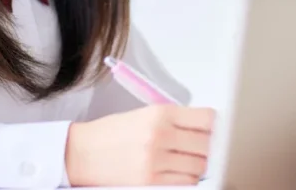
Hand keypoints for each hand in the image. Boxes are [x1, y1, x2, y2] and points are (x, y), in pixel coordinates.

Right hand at [64, 104, 214, 185]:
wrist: (82, 153)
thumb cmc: (111, 134)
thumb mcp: (143, 115)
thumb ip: (174, 120)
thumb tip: (205, 128)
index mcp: (160, 113)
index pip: (206, 119)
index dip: (213, 125)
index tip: (212, 129)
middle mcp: (160, 135)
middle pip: (206, 144)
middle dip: (207, 146)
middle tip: (201, 146)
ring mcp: (156, 160)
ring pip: (199, 165)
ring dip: (198, 164)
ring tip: (186, 160)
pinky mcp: (151, 181)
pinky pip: (185, 181)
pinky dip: (186, 178)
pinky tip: (177, 172)